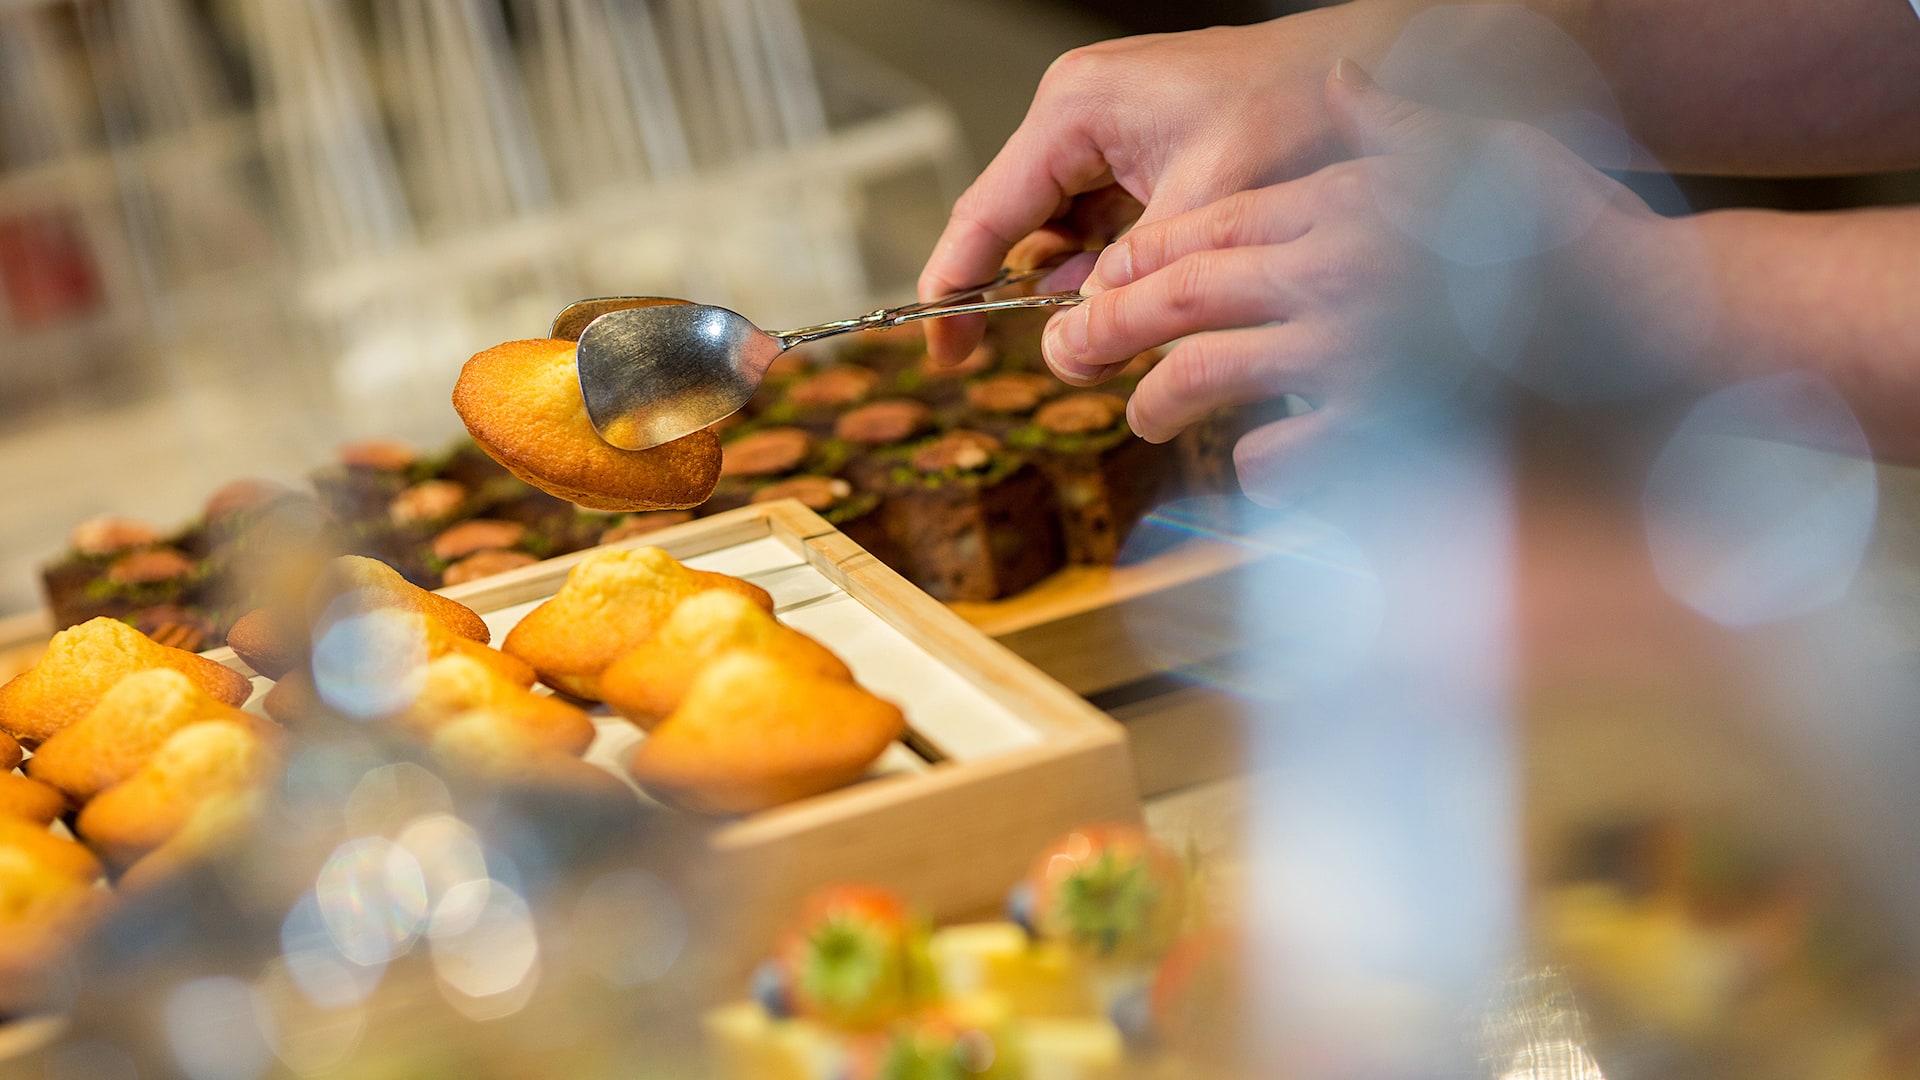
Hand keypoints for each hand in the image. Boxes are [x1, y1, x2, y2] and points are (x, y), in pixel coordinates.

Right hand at [916, 2, 1413, 364]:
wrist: (1373, 70)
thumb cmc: (1295, 107)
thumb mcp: (1207, 208)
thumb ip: (1135, 280)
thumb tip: (1079, 344)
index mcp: (1074, 111)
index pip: (986, 212)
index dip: (954, 289)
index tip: (943, 353)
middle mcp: (1079, 113)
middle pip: (1017, 223)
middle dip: (1026, 295)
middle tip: (1052, 357)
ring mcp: (1109, 129)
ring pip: (1062, 229)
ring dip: (1076, 286)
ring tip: (1103, 336)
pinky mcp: (1141, 148)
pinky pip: (1102, 220)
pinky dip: (1110, 267)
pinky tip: (1131, 302)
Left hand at [1053, 62, 1688, 502]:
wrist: (1667, 330)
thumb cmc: (1581, 244)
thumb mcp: (1491, 155)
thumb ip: (1403, 129)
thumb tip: (1349, 85)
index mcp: (1352, 203)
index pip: (1212, 225)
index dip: (1143, 259)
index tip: (1104, 283)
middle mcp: (1341, 270)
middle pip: (1183, 294)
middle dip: (1111, 325)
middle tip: (1072, 350)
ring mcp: (1356, 350)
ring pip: (1206, 372)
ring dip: (1157, 397)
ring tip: (1144, 413)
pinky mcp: (1380, 427)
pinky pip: (1280, 453)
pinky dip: (1256, 462)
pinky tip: (1252, 463)